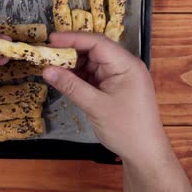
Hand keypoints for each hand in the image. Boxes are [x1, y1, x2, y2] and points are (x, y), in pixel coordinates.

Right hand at [42, 33, 170, 163]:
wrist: (145, 153)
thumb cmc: (126, 129)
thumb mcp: (95, 106)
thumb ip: (71, 86)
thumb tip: (46, 70)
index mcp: (126, 64)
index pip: (97, 43)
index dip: (73, 38)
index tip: (50, 40)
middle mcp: (123, 66)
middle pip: (93, 50)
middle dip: (70, 52)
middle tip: (46, 54)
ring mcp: (118, 77)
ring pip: (91, 63)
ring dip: (72, 65)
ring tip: (51, 67)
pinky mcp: (113, 87)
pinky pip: (93, 75)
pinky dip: (78, 77)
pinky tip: (63, 78)